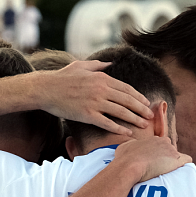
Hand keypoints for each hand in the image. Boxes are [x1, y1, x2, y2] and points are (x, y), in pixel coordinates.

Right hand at [38, 61, 153, 135]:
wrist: (45, 89)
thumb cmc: (62, 77)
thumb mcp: (81, 66)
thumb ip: (97, 65)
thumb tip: (110, 63)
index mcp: (101, 78)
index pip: (126, 88)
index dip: (138, 97)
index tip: (146, 103)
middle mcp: (101, 89)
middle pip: (127, 100)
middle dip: (141, 108)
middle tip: (151, 116)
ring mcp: (95, 102)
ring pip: (121, 112)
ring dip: (134, 119)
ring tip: (144, 125)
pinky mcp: (87, 114)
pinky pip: (107, 122)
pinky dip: (119, 128)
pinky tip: (128, 133)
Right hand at [115, 136, 191, 181]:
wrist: (130, 166)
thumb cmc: (125, 158)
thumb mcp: (125, 146)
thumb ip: (131, 144)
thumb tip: (132, 145)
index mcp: (153, 139)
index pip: (160, 144)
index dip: (158, 154)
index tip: (154, 161)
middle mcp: (163, 142)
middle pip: (170, 149)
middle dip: (166, 157)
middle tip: (160, 168)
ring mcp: (171, 150)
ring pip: (177, 155)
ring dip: (174, 162)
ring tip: (169, 172)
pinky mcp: (176, 159)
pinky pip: (187, 159)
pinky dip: (186, 164)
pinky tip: (182, 170)